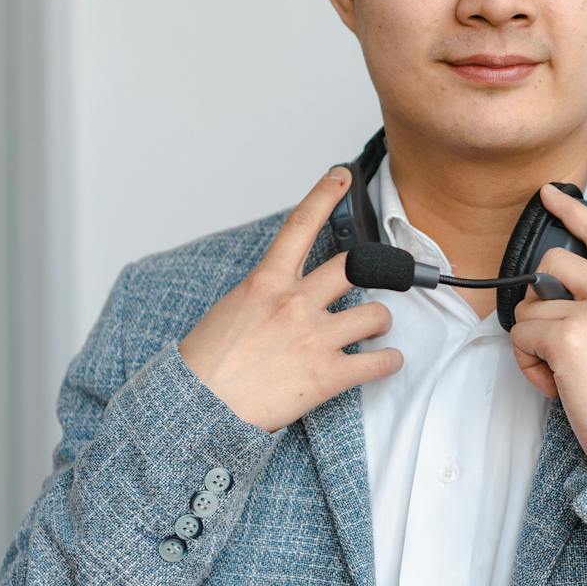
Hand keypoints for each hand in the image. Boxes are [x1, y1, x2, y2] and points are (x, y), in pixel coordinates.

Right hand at [178, 165, 400, 431]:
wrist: (198, 409)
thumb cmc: (206, 365)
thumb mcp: (231, 309)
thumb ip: (265, 293)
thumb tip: (286, 290)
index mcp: (267, 283)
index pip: (300, 225)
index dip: (325, 194)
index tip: (341, 177)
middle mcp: (295, 303)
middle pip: (356, 267)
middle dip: (375, 271)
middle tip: (382, 276)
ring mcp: (315, 338)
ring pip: (377, 314)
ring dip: (380, 322)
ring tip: (373, 330)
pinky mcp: (328, 375)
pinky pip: (379, 361)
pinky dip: (389, 361)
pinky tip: (385, 361)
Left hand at [508, 181, 586, 469]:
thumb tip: (551, 292)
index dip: (573, 209)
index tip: (551, 193)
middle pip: (550, 262)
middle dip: (537, 299)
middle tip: (551, 335)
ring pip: (530, 306)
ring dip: (533, 342)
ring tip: (561, 371)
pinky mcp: (569, 336)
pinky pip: (522, 335)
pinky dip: (528, 363)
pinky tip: (554, 381)